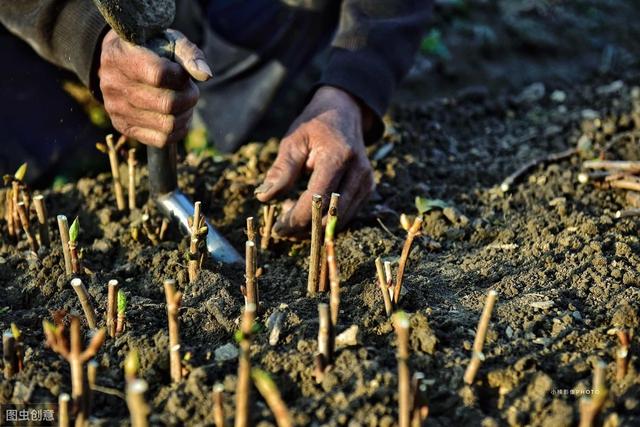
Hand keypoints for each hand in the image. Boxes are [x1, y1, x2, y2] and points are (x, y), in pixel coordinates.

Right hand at [98, 29, 211, 146]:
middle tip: (191, 90)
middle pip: (166, 104)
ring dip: (186, 114)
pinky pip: (162, 140)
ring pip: (167, 125)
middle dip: (189, 97)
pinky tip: (178, 116)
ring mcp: (115, 108)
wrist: (119, 61)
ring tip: (185, 102)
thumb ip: (189, 54)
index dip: (180, 75)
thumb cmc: (150, 48)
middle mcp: (112, 84)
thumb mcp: (169, 40)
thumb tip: (206, 75)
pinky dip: (178, 129)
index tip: (182, 72)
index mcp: (120, 56)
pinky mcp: (123, 126)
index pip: (159, 74)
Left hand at [255, 86, 374, 235]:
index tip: (278, 229)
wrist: (343, 113)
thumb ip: (281, 170)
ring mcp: (366, 182)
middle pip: (332, 214)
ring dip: (315, 227)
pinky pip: (347, 215)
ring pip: (341, 219)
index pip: (318, 198)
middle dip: (305, 228)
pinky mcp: (368, 189)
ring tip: (292, 219)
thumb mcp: (293, 141)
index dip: (297, 218)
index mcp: (338, 156)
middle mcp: (358, 171)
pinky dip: (326, 221)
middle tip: (282, 231)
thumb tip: (263, 197)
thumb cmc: (314, 126)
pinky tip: (308, 213)